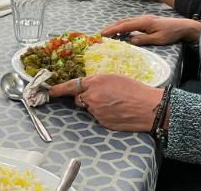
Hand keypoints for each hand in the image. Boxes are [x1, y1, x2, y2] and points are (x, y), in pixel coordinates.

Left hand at [49, 74, 163, 131]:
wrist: (149, 108)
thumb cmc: (135, 90)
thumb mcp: (114, 77)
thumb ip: (97, 81)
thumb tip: (89, 87)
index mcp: (95, 82)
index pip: (71, 85)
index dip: (59, 89)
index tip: (50, 91)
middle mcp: (92, 97)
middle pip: (79, 98)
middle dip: (85, 97)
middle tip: (102, 96)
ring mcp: (96, 112)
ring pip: (89, 108)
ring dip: (96, 106)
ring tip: (114, 104)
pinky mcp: (102, 122)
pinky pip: (98, 117)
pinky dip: (104, 114)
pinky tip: (116, 112)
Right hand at [101, 15, 200, 45]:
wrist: (182, 26)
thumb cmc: (171, 33)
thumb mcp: (159, 39)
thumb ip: (144, 40)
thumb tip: (131, 41)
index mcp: (144, 23)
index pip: (125, 26)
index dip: (113, 30)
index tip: (104, 34)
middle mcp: (141, 19)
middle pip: (123, 22)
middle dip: (111, 27)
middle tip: (100, 33)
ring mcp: (143, 19)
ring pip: (126, 21)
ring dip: (116, 26)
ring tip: (107, 32)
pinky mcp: (145, 21)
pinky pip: (130, 23)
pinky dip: (122, 26)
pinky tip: (120, 31)